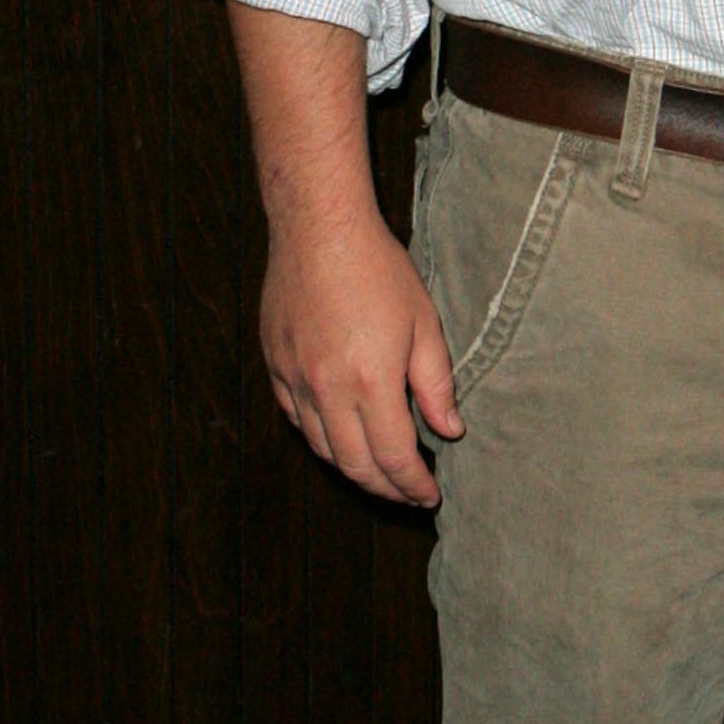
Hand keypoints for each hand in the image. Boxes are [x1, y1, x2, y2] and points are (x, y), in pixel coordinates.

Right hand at [258, 199, 462, 506]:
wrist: (319, 228)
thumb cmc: (378, 270)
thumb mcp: (424, 324)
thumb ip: (435, 384)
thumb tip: (448, 430)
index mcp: (372, 381)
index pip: (393, 456)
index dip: (413, 485)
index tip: (429, 496)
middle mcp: (327, 389)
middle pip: (354, 464)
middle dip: (385, 488)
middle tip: (408, 494)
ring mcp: (295, 379)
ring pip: (322, 447)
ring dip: (352, 468)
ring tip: (379, 472)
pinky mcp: (275, 365)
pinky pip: (296, 418)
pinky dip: (322, 437)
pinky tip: (341, 435)